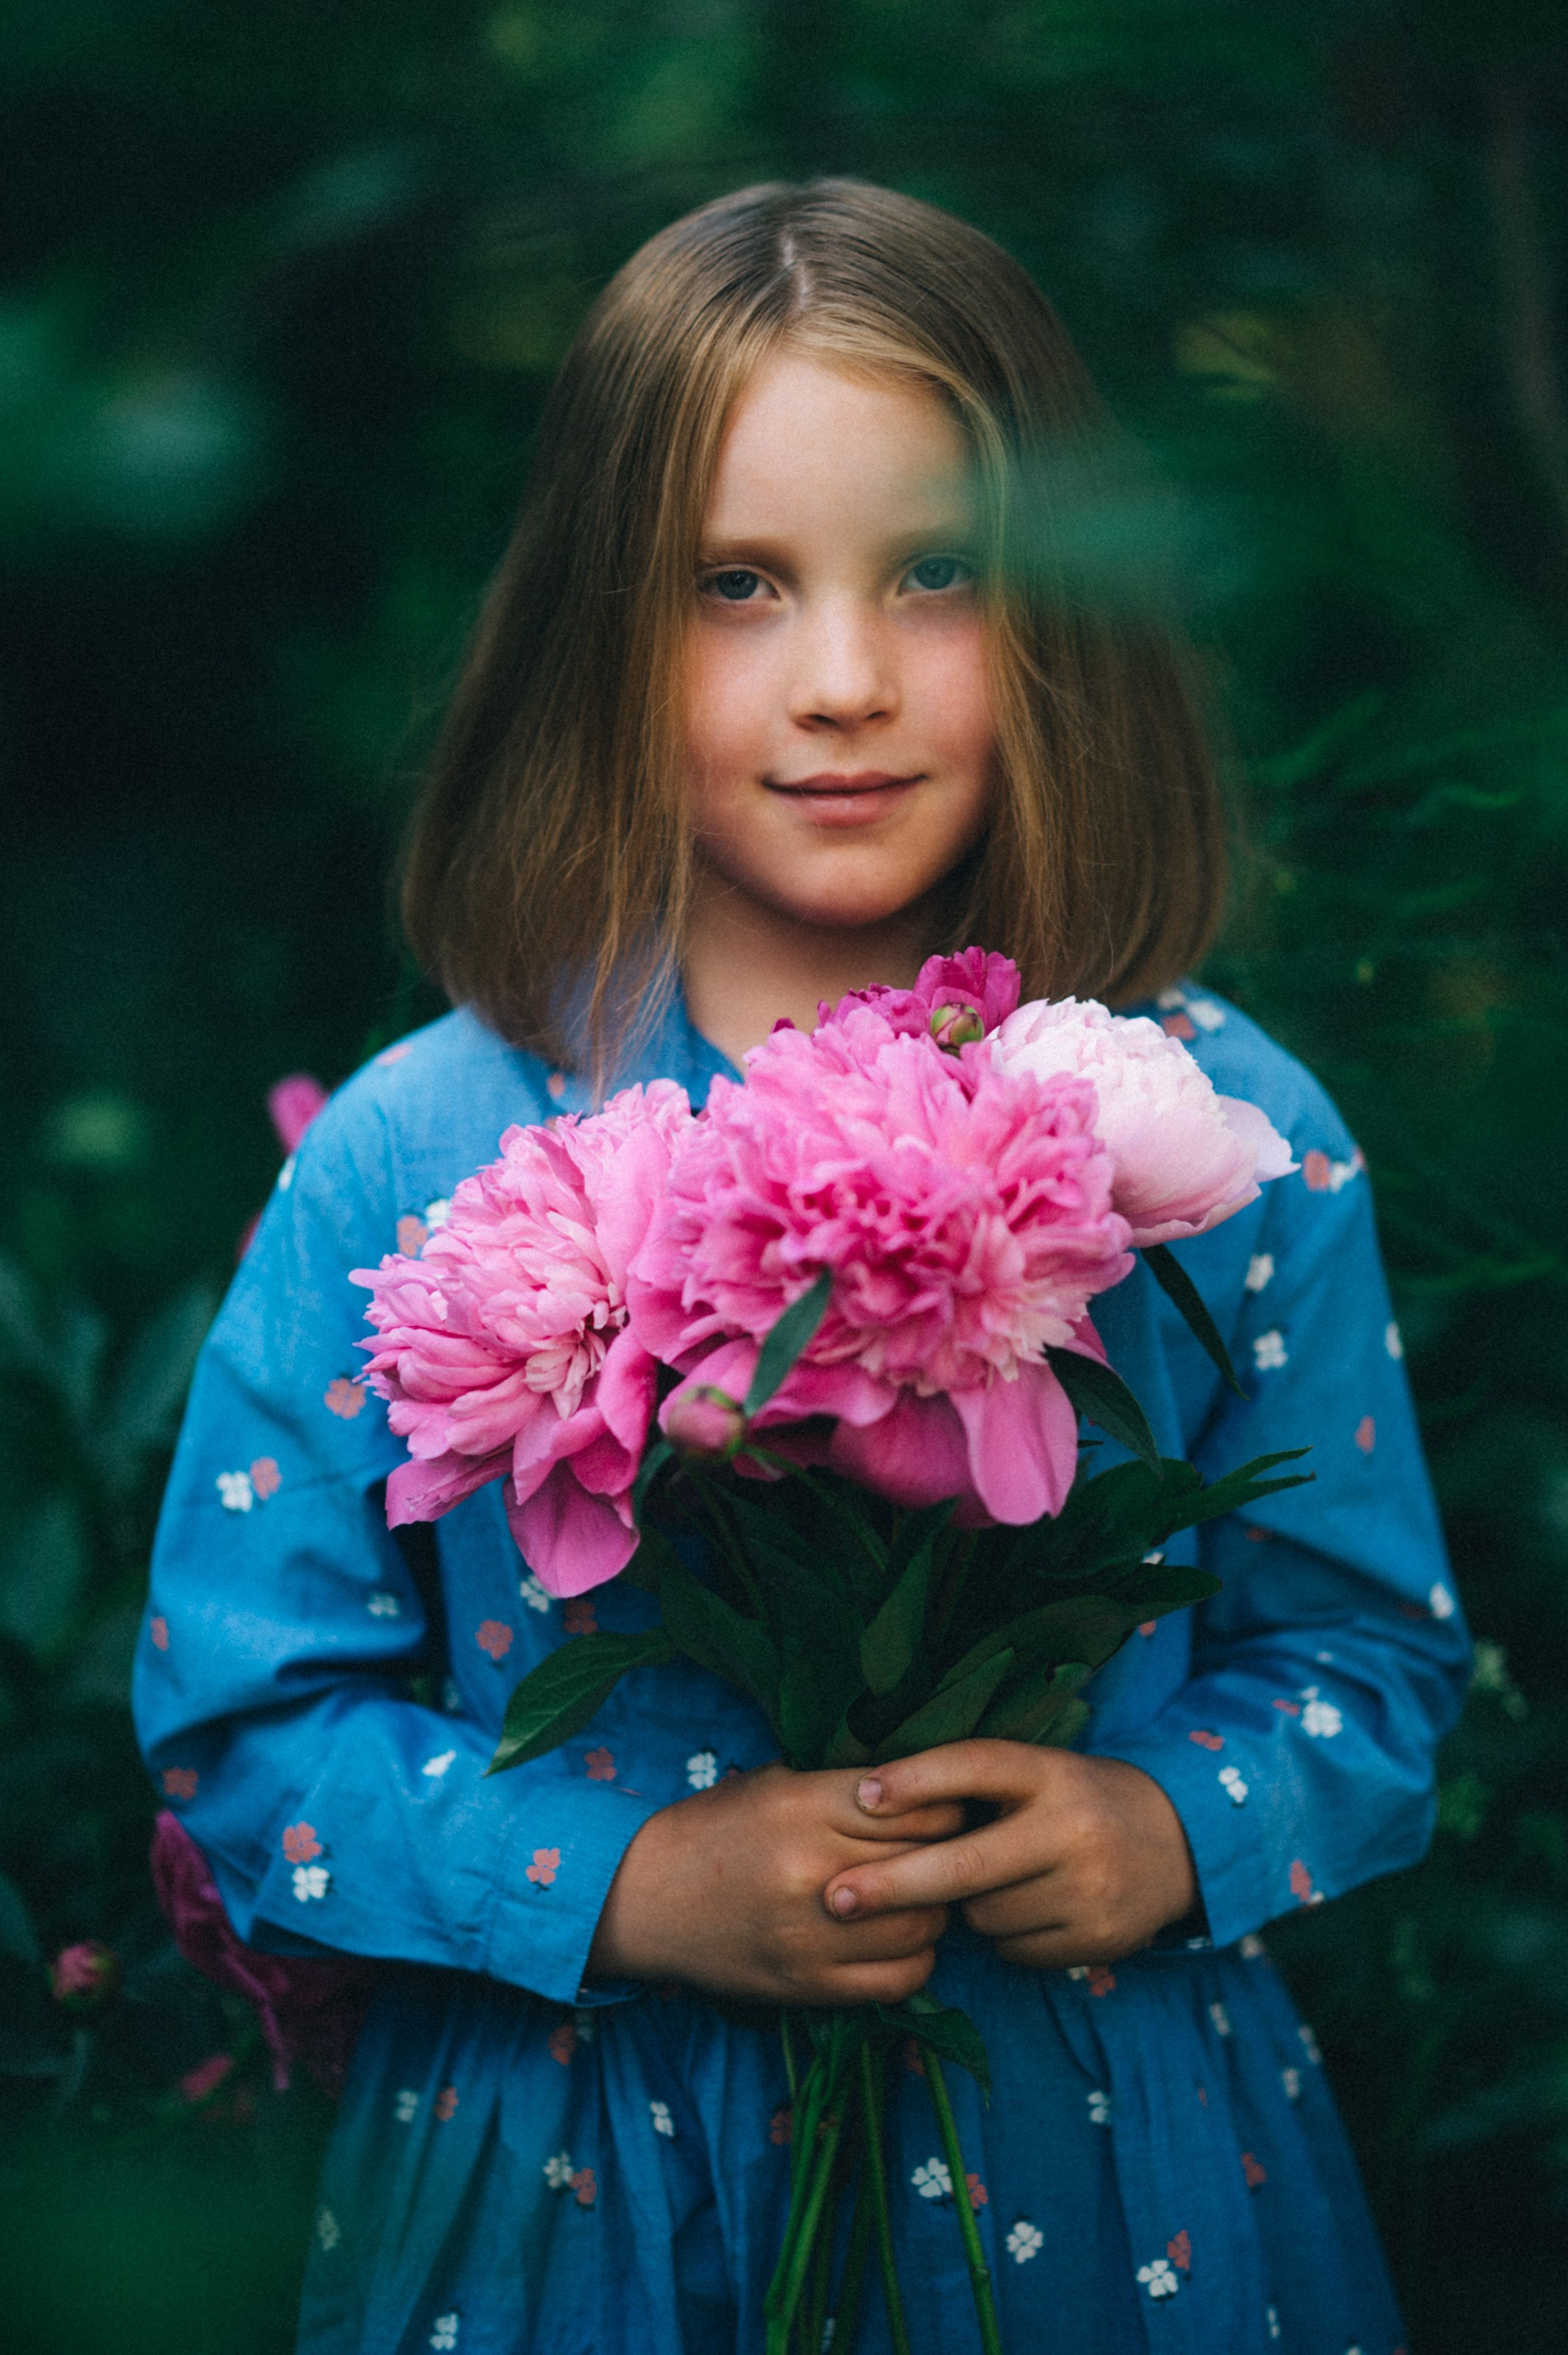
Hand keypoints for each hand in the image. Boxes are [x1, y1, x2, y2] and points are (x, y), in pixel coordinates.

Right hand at [586, 1760, 962, 2004]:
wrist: (643, 1899)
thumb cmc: (714, 1829)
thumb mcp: (774, 1782)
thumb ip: (845, 1783)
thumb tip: (925, 1782)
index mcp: (805, 1806)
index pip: (919, 1806)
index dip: (946, 1806)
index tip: (946, 1809)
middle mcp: (814, 1869)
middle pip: (928, 1862)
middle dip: (948, 1855)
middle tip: (948, 1852)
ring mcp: (812, 1935)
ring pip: (923, 1923)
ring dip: (935, 1909)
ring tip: (923, 1896)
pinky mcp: (808, 1985)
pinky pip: (899, 1979)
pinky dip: (916, 1959)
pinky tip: (902, 1940)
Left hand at [820, 1741, 1196, 1969]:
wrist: (1181, 1843)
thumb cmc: (1078, 1801)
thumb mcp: (1039, 1773)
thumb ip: (977, 1787)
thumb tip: (878, 1807)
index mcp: (1051, 1772)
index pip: (977, 1765)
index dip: (917, 1778)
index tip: (861, 1793)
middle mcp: (1071, 1827)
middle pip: (965, 1863)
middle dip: (892, 1884)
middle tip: (836, 1898)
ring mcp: (1088, 1888)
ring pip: (983, 1915)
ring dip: (968, 1907)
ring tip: (999, 1881)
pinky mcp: (1098, 1938)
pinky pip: (1015, 1950)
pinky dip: (1007, 1937)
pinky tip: (1032, 1909)